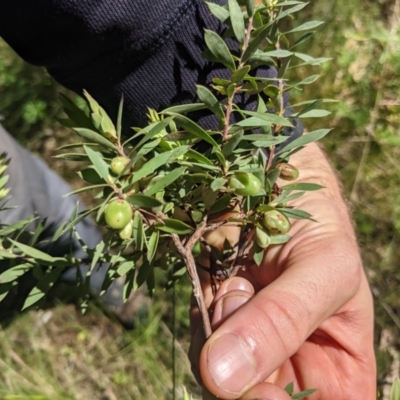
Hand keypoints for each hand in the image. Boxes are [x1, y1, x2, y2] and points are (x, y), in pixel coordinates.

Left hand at [189, 143, 375, 398]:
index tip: (265, 391)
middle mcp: (291, 360)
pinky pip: (201, 338)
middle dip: (243, 374)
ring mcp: (249, 341)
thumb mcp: (323, 266)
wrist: (275, 176)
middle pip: (257, 399)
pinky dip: (205, 312)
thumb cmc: (318, 218)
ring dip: (222, 331)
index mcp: (338, 363)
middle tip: (246, 309)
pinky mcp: (217, 315)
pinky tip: (226, 279)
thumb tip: (223, 378)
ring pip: (220, 377)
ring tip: (242, 281)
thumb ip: (282, 320)